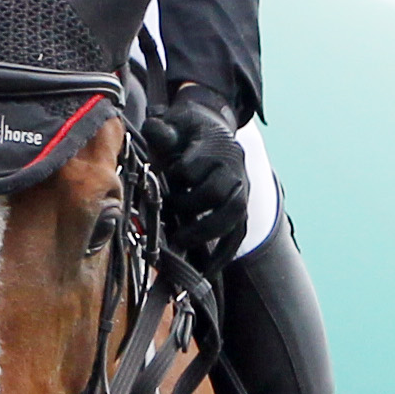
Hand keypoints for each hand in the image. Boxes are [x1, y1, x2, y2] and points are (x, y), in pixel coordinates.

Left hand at [143, 86, 249, 266]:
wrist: (214, 128)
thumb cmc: (188, 129)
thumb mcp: (175, 121)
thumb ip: (162, 128)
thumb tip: (153, 133)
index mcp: (218, 146)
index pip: (195, 167)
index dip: (178, 175)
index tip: (162, 180)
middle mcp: (235, 169)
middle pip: (218, 192)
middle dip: (191, 207)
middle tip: (167, 216)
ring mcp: (241, 190)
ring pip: (232, 216)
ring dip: (207, 233)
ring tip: (182, 245)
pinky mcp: (241, 209)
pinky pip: (237, 234)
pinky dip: (223, 254)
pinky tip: (207, 272)